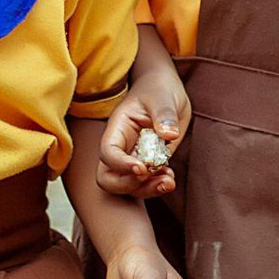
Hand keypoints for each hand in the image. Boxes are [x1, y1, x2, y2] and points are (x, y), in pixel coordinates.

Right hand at [97, 70, 190, 199]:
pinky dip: (157, 186)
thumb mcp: (162, 97)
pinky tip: (170, 177)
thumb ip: (164, 114)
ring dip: (147, 189)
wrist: (167, 90)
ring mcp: (135, 157)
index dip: (121, 165)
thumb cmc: (158, 88)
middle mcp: (122, 147)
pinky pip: (147, 183)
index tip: (142, 167)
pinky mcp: (150, 163)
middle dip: (128, 185)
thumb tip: (169, 135)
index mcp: (118, 128)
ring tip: (168, 181)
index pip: (108, 152)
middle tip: (151, 176)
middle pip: (108, 178)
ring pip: (128, 186)